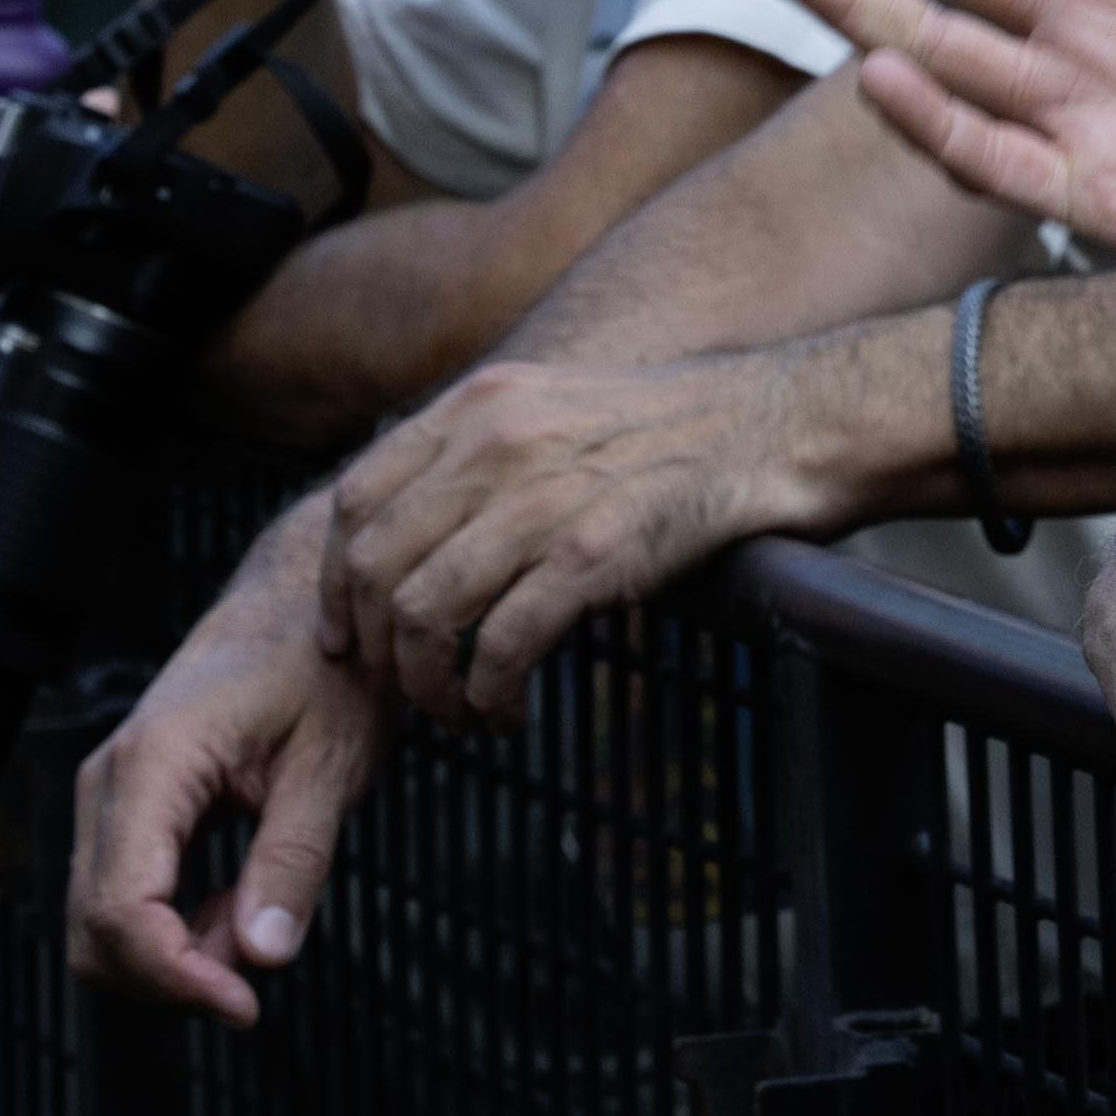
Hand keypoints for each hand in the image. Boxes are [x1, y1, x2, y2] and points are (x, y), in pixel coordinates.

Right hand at [67, 493, 385, 1018]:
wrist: (303, 599)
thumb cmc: (323, 663)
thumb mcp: (330, 761)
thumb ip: (293, 862)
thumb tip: (263, 958)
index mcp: (154, 764)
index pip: (122, 911)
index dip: (176, 978)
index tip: (244, 1005)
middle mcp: (110, 778)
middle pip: (95, 929)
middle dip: (168, 979)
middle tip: (254, 986)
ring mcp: (109, 790)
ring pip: (100, 920)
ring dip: (171, 956)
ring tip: (256, 930)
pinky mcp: (126, 802)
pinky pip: (121, 892)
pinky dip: (171, 926)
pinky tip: (236, 908)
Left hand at [330, 345, 813, 717]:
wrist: (779, 421)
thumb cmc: (675, 427)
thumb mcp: (555, 405)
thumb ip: (485, 450)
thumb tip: (422, 523)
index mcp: (479, 403)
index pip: (356, 497)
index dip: (337, 580)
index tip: (347, 633)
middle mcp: (496, 441)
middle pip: (378, 565)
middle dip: (375, 648)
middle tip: (404, 688)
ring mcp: (542, 497)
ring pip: (426, 615)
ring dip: (428, 686)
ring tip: (458, 710)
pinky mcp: (592, 554)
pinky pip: (501, 645)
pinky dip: (489, 695)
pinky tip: (507, 711)